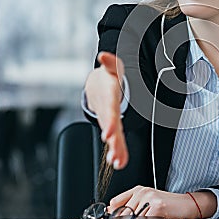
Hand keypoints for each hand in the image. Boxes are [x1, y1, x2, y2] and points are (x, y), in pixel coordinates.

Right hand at [84, 51, 128, 168]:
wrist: (98, 86)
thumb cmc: (108, 78)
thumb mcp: (113, 67)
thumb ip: (111, 62)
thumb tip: (103, 55)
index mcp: (109, 97)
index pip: (109, 110)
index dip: (109, 122)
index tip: (108, 134)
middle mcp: (107, 111)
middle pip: (110, 127)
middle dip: (112, 141)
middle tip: (114, 155)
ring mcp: (109, 120)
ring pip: (112, 136)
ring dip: (115, 150)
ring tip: (118, 162)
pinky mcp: (112, 127)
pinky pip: (115, 139)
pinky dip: (117, 151)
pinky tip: (120, 162)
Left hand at [109, 186, 216, 218]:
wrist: (188, 204)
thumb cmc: (169, 206)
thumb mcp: (148, 203)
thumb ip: (131, 207)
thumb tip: (111, 215)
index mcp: (138, 190)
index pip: (115, 204)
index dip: (112, 216)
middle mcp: (142, 191)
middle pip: (122, 214)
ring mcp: (149, 197)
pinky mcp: (157, 206)